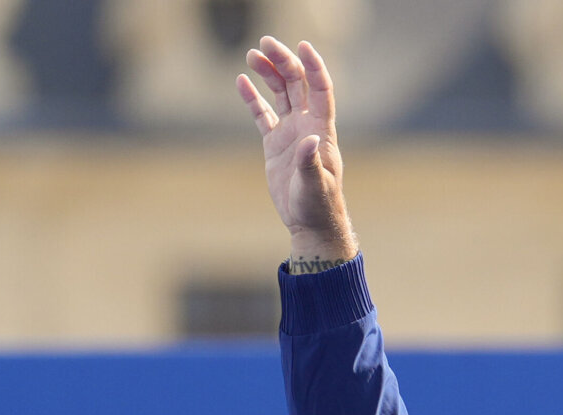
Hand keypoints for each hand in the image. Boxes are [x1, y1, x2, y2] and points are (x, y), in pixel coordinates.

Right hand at [237, 37, 357, 265]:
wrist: (309, 222)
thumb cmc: (318, 205)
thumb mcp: (315, 186)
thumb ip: (310, 163)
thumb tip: (308, 141)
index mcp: (321, 130)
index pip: (321, 89)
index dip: (313, 66)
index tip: (302, 46)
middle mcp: (307, 124)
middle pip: (297, 83)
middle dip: (283, 61)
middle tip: (264, 43)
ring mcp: (290, 131)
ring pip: (280, 93)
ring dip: (268, 72)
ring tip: (252, 55)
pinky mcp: (275, 143)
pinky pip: (262, 115)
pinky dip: (252, 98)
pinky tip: (241, 81)